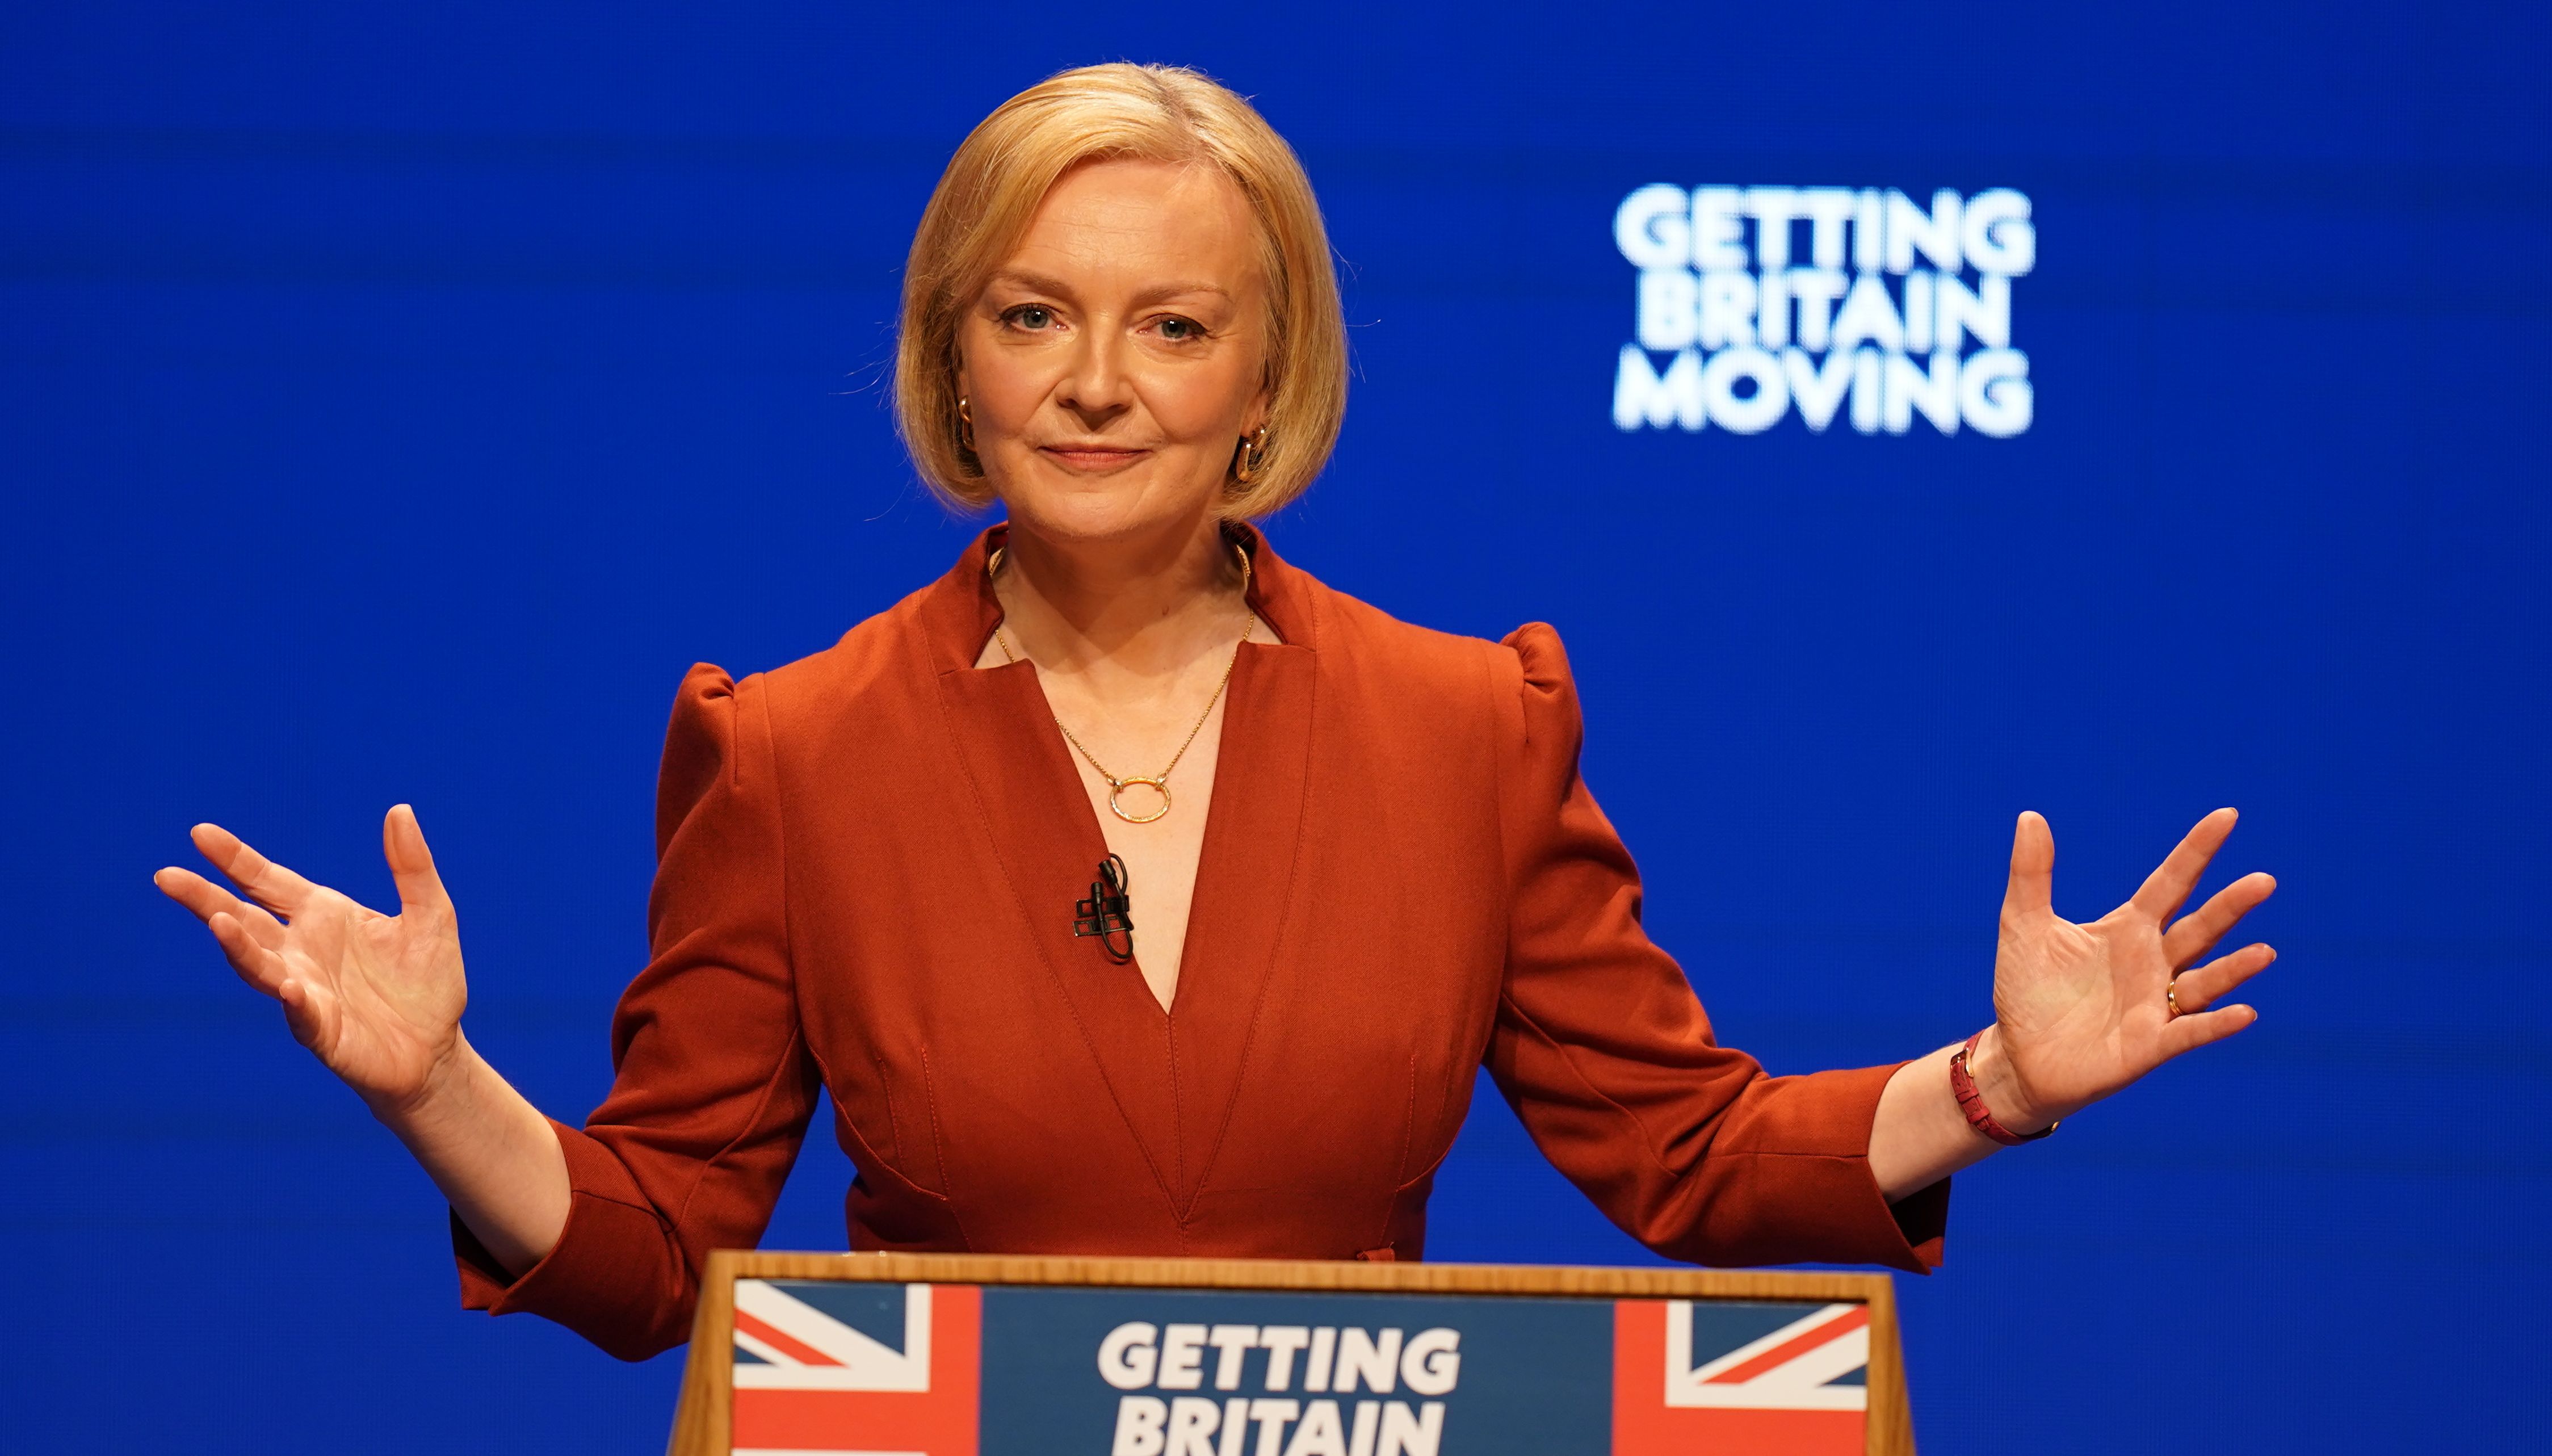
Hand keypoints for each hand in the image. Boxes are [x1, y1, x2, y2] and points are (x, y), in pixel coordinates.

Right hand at [154, 806, 467, 1115]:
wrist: (435, 1049)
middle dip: (206, 899)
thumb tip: (400, 809)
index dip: (235, 859)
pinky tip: (288, 987)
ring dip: (237, 946)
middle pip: (243, 919)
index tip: (200, 833)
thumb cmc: (427, 981)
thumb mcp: (431, 913)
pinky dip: (293, 1001)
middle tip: (166, 876)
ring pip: (259, 967)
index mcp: (322, 915)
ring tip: (219, 922)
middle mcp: (302, 951)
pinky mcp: (322, 1030)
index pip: (267, 881)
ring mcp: (305, 991)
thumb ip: (412, 865)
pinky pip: (301, 1014)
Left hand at [1983, 808, 2275, 1129]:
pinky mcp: (2150, 1045)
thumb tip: (2030, 816)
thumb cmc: (2027, 989)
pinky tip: (2245, 1013)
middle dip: (2230, 906)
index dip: (2196, 851)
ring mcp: (2156, 1004)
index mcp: (2128, 929)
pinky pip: (2190, 1032)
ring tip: (2266, 952)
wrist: (2019, 1055)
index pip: (2171, 883)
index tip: (2227, 816)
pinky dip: (2215, 1024)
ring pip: (2204, 981)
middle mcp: (2153, 963)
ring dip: (2234, 968)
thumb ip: (2031, 873)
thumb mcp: (2023, 924)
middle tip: (2264, 881)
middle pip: (2199, 928)